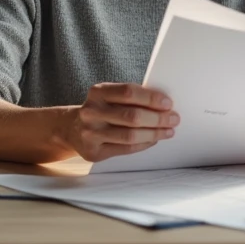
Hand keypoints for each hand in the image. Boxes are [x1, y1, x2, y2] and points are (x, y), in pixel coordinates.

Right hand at [61, 83, 179, 161]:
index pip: (128, 92)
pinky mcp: (93, 152)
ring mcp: (90, 133)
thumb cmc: (100, 109)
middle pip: (132, 116)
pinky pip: (126, 148)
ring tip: (168, 131)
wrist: (70, 128)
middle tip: (174, 119)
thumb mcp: (109, 96)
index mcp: (97, 92)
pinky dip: (144, 144)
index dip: (151, 98)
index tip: (168, 103)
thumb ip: (130, 97)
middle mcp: (91, 112)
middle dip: (157, 118)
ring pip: (130, 135)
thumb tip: (163, 104)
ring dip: (154, 133)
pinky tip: (154, 139)